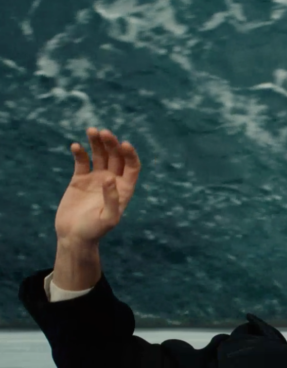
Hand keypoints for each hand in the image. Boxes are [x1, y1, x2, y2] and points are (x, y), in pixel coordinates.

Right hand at [54, 128, 141, 243]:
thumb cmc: (94, 231)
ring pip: (99, 154)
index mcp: (124, 189)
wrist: (74, 236)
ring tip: (91, 130)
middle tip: (104, 133)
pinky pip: (82, 161)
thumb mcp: (108, 219)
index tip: (124, 144)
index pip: (132, 166)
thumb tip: (110, 178)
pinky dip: (80, 152)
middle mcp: (112, 180)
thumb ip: (112, 199)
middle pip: (116, 156)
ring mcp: (96, 178)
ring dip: (97, 142)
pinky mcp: (79, 179)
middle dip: (112, 143)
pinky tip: (76, 146)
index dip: (130, 154)